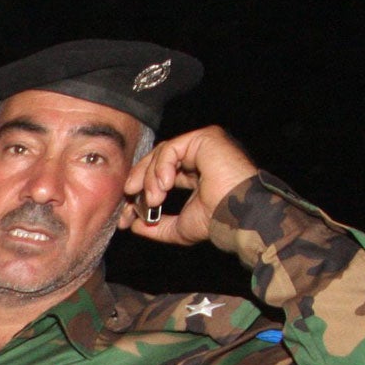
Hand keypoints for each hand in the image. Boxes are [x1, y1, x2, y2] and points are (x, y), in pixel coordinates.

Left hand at [122, 126, 259, 244]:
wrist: (237, 216)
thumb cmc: (216, 221)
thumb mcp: (178, 227)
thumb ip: (156, 226)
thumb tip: (133, 225)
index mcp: (194, 174)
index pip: (159, 175)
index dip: (140, 191)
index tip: (127, 214)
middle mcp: (199, 157)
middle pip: (156, 160)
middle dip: (138, 180)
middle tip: (128, 197)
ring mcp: (203, 145)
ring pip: (161, 153)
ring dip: (149, 178)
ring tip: (154, 199)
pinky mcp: (205, 138)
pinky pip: (170, 148)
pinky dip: (161, 167)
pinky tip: (163, 186)